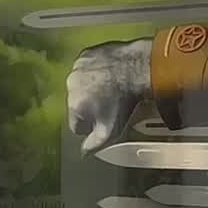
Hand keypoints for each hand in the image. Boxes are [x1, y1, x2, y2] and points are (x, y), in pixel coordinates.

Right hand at [66, 38, 151, 154]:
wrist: (137, 68)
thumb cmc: (124, 101)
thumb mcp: (111, 130)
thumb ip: (94, 144)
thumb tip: (83, 153)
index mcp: (74, 105)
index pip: (76, 125)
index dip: (90, 125)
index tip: (103, 119)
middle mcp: (70, 86)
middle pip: (76, 104)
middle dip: (88, 106)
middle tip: (109, 103)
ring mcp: (76, 68)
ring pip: (79, 85)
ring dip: (90, 88)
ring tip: (109, 88)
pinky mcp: (85, 54)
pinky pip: (85, 68)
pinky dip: (93, 71)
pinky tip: (107, 74)